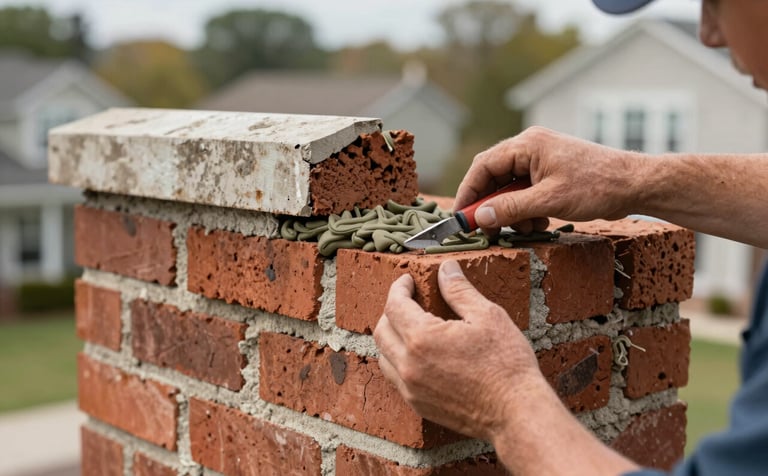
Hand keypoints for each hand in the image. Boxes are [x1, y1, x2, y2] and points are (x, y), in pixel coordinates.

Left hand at [373, 259, 547, 440]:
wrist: (516, 412)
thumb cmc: (506, 364)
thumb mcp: (487, 315)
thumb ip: (459, 290)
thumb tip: (446, 269)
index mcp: (423, 339)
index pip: (394, 306)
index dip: (399, 288)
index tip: (408, 281)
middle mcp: (409, 366)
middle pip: (381, 330)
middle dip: (392, 310)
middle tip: (410, 300)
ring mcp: (411, 389)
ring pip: (384, 357)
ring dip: (392, 337)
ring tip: (412, 326)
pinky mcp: (419, 406)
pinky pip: (395, 378)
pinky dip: (399, 361)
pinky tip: (419, 355)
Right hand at [454, 127, 643, 234]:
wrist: (635, 184)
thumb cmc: (597, 186)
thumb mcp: (549, 201)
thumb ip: (511, 208)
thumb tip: (480, 217)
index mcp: (527, 145)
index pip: (483, 167)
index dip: (468, 193)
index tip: (461, 218)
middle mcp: (531, 148)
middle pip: (494, 177)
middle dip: (491, 205)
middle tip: (488, 230)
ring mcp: (541, 160)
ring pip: (509, 188)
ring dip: (511, 211)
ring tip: (526, 226)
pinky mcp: (551, 173)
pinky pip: (526, 192)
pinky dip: (526, 210)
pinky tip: (540, 222)